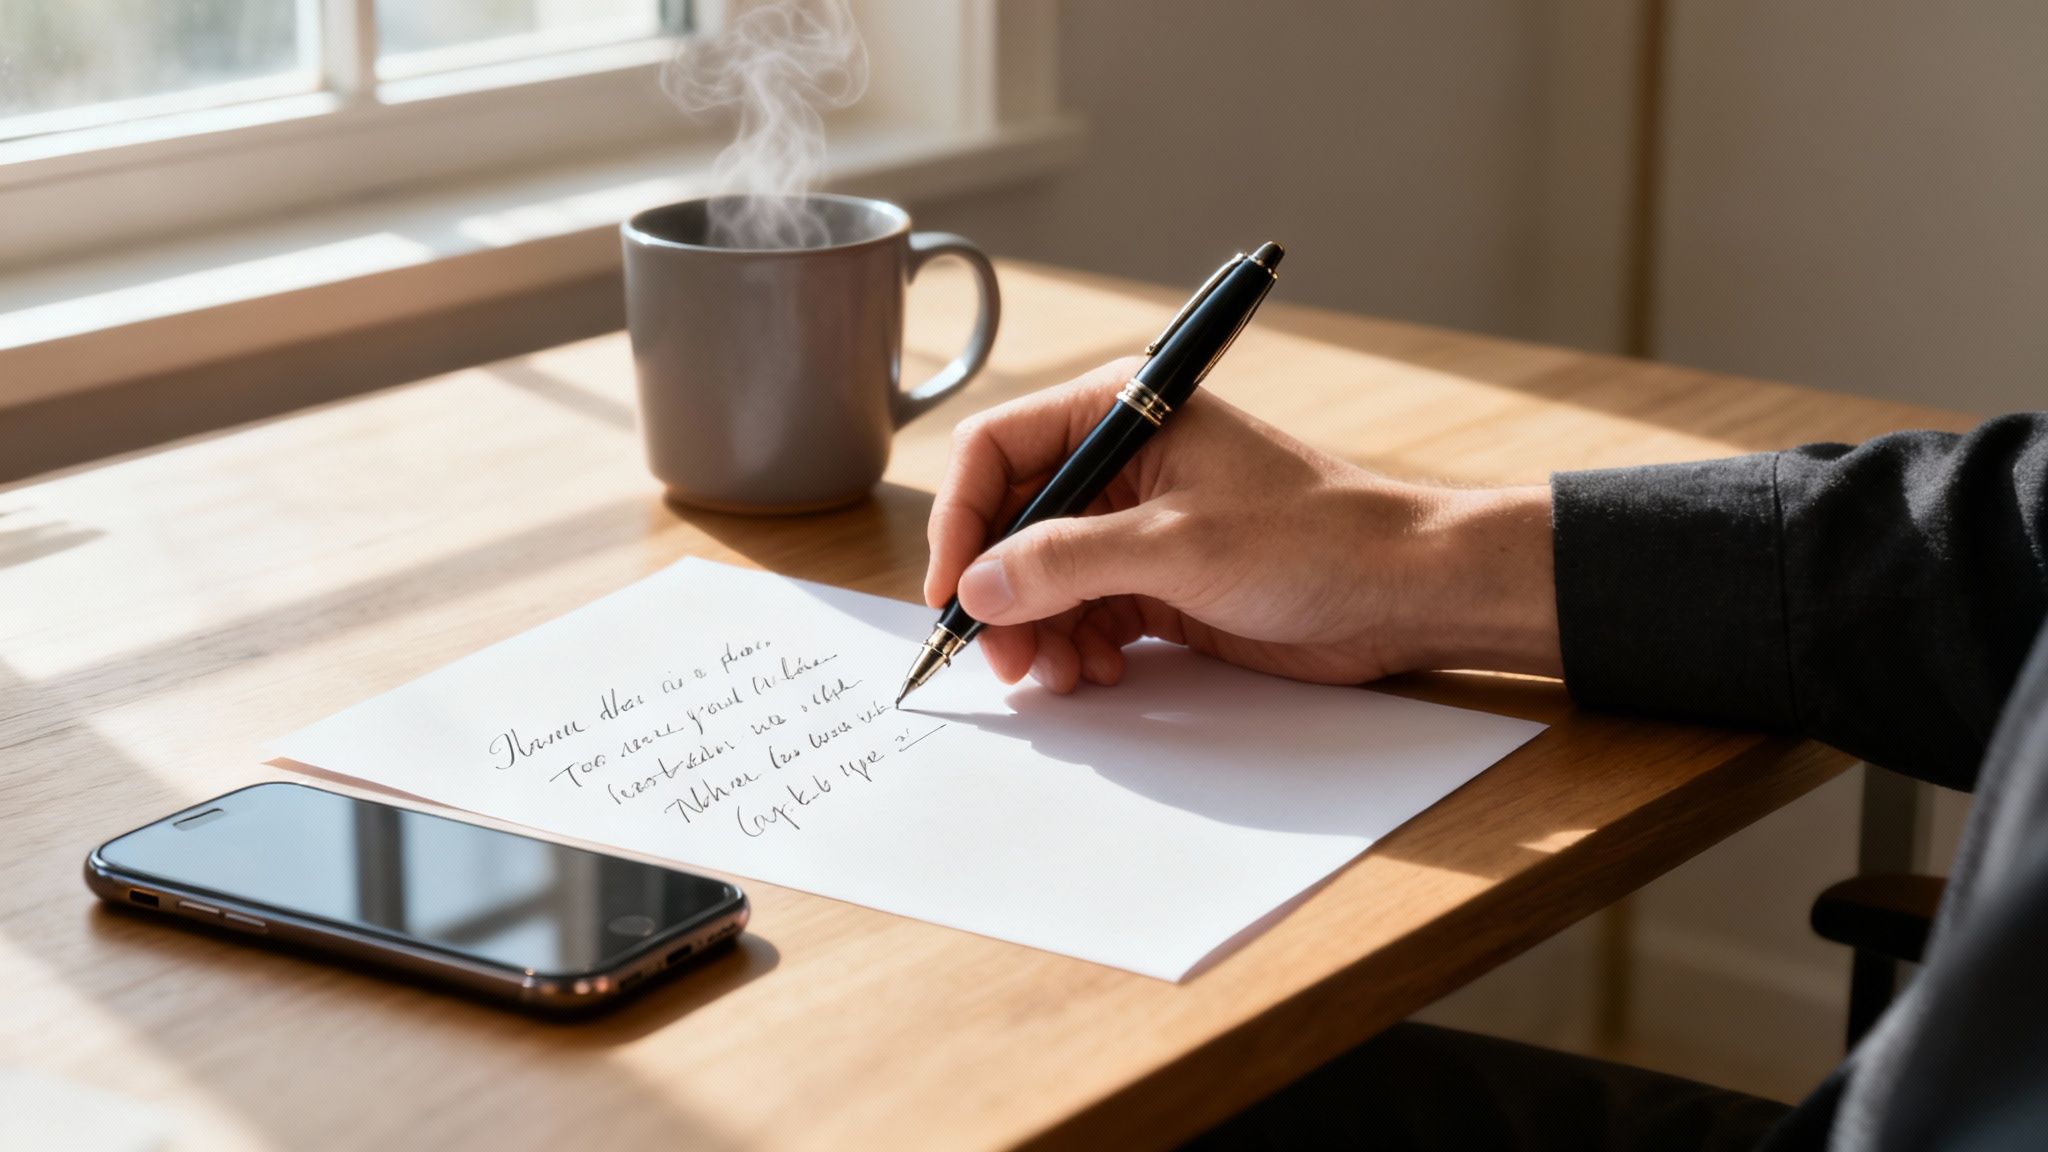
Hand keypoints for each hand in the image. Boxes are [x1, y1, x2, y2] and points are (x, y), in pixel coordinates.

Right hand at [923, 359, 1562, 692]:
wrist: (1406, 591)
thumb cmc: (1314, 538)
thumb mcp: (1177, 545)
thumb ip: (1068, 562)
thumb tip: (977, 586)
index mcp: (1121, 411)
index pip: (997, 451)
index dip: (961, 521)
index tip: (952, 592)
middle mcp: (1121, 462)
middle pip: (1013, 524)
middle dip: (999, 594)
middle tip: (1005, 658)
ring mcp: (1139, 524)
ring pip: (1044, 579)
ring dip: (1037, 631)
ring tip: (1059, 676)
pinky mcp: (1161, 581)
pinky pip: (1086, 613)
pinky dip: (1077, 647)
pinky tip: (1100, 673)